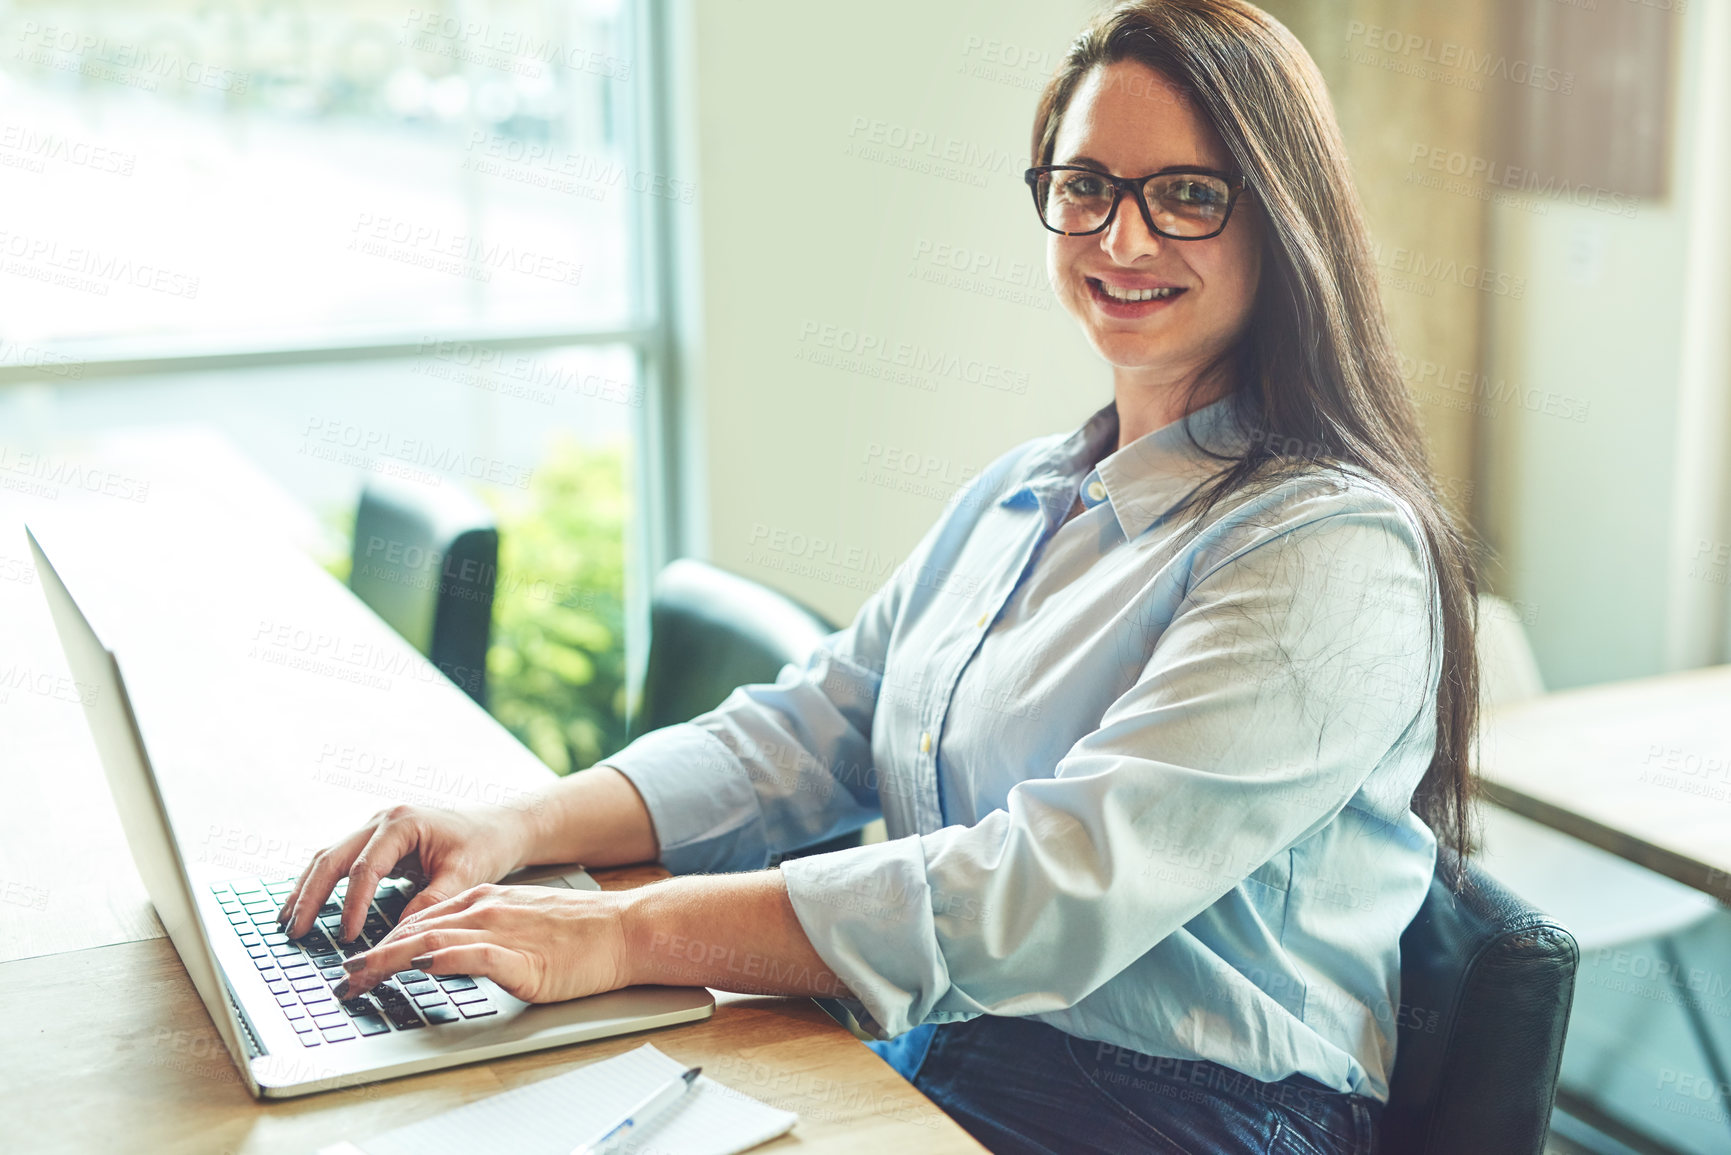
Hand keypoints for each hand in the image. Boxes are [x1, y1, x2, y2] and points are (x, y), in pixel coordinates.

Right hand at [277, 804, 536, 941]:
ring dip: (306, 889)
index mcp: (403, 824)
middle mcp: (382, 821)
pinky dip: (320, 884)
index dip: (352, 905)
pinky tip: (306, 906)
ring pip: (328, 857)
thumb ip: (430, 903)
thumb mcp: (464, 876)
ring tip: (286, 921)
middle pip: (332, 858)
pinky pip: (339, 861)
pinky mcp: (376, 841)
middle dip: (309, 896)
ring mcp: (375, 828)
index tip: (347, 937)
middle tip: (293, 931)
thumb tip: (398, 937)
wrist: (499, 826)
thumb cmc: (485, 846)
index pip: (365, 869)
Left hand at [334, 883, 630, 1003]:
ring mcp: (504, 931)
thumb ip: (481, 935)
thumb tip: (442, 953)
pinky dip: (446, 958)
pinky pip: (477, 955)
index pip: (419, 919)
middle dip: (371, 956)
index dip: (381, 942)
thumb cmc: (579, 934)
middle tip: (341, 978)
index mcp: (485, 901)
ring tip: (360, 976)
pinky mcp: (523, 956)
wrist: (625, 929)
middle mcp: (487, 910)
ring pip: (434, 940)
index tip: (355, 962)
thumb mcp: (520, 925)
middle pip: (415, 930)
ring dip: (390, 960)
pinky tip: (423, 964)